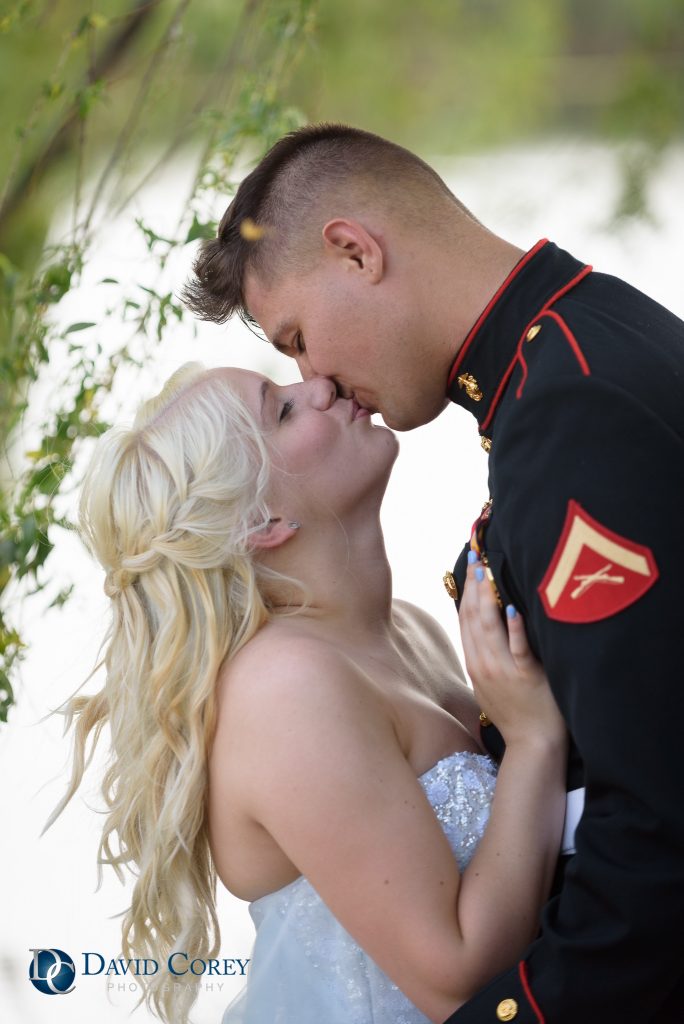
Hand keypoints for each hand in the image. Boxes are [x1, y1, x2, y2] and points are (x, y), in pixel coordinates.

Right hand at [459, 552, 565, 746]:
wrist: (532, 744)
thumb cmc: (518, 712)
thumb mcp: (491, 683)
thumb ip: (487, 656)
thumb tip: (488, 627)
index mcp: (475, 664)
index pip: (465, 620)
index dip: (466, 591)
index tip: (470, 567)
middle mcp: (484, 664)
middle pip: (474, 617)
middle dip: (475, 585)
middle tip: (477, 558)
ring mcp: (503, 670)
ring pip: (490, 628)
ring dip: (488, 598)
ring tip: (488, 572)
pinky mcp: (525, 677)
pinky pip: (518, 648)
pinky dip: (514, 628)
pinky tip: (512, 608)